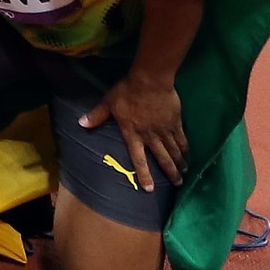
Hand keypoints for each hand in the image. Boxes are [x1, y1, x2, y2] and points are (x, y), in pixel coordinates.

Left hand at [79, 71, 186, 190]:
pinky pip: (182, 139)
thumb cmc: (126, 92)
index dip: (144, 174)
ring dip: (180, 163)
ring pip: (174, 151)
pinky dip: (185, 148)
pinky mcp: (176, 123)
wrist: (149, 81)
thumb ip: (97, 116)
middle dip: (170, 173)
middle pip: (162, 158)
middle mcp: (150, 136)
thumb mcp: (108, 103)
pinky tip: (188, 154)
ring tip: (184, 173)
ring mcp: (165, 130)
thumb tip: (81, 124)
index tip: (149, 188)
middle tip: (177, 184)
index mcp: (133, 134)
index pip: (138, 158)